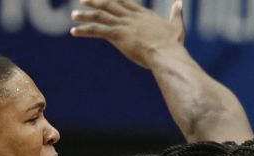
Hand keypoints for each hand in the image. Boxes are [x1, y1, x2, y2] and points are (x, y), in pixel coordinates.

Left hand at [71, 0, 185, 68]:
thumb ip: (176, 14)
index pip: (124, 2)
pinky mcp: (117, 35)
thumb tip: (180, 3)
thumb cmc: (173, 44)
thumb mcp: (176, 27)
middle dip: (95, 1)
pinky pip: (96, 31)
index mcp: (143, 14)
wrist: (165, 53)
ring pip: (100, 16)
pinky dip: (84, 30)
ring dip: (86, 15)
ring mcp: (123, 24)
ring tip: (73, 14)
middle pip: (109, 4)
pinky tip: (74, 31)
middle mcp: (131, 16)